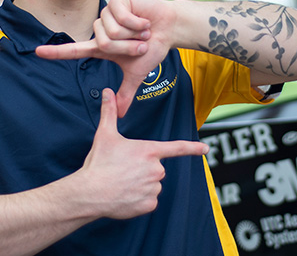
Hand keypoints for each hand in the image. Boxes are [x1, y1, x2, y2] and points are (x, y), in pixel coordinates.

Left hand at [36, 0, 175, 115]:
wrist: (169, 29)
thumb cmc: (152, 48)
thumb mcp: (136, 74)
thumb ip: (125, 93)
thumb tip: (119, 114)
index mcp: (101, 47)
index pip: (74, 51)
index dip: (56, 53)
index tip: (37, 52)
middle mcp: (100, 30)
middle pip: (104, 44)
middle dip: (128, 47)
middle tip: (140, 44)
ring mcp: (107, 15)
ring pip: (113, 31)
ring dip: (134, 35)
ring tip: (143, 31)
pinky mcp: (117, 2)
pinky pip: (122, 17)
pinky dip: (138, 23)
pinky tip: (144, 20)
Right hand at [79, 89, 207, 218]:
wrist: (90, 192)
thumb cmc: (99, 163)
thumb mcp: (105, 134)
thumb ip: (109, 112)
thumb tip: (108, 92)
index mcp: (149, 151)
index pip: (176, 148)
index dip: (192, 148)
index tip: (206, 149)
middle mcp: (156, 169)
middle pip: (157, 168)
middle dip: (144, 169)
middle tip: (125, 169)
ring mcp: (153, 187)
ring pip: (152, 185)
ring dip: (141, 184)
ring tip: (122, 183)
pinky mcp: (149, 204)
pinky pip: (148, 200)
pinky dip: (139, 200)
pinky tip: (125, 196)